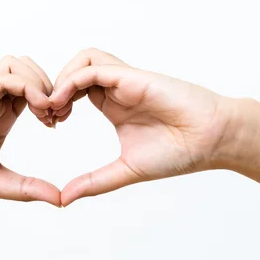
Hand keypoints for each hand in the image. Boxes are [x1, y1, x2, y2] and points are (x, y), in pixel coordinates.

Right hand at [0, 56, 60, 205]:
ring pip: (16, 64)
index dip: (53, 100)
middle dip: (51, 85)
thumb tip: (60, 200)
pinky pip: (2, 78)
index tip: (58, 123)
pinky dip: (26, 86)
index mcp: (0, 116)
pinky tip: (36, 110)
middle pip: (28, 68)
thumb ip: (26, 188)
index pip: (33, 89)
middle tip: (57, 115)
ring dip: (39, 81)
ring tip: (46, 111)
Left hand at [50, 48, 232, 205]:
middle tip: (46, 116)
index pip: (74, 90)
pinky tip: (64, 103)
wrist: (213, 141)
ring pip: (84, 60)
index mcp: (113, 105)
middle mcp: (117, 89)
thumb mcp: (125, 170)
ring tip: (54, 107)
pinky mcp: (133, 77)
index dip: (56, 103)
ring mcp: (125, 81)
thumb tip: (63, 199)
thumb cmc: (178, 153)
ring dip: (62, 78)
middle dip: (53, 88)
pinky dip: (72, 80)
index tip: (49, 124)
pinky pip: (95, 67)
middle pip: (74, 70)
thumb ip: (94, 182)